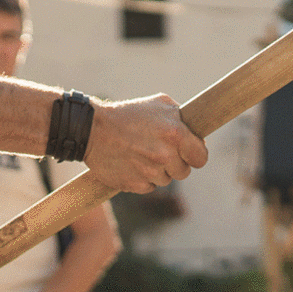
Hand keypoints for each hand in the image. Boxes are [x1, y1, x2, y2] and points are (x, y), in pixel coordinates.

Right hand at [86, 94, 208, 194]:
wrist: (92, 129)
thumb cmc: (128, 114)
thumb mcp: (159, 104)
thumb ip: (182, 119)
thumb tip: (197, 134)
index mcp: (176, 134)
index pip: (201, 158)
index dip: (195, 155)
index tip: (189, 153)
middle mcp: (165, 156)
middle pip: (184, 172)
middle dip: (175, 163)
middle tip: (160, 150)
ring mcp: (150, 172)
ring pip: (166, 180)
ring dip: (159, 171)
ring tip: (142, 154)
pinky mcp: (135, 185)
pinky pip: (149, 187)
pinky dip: (143, 178)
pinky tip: (132, 163)